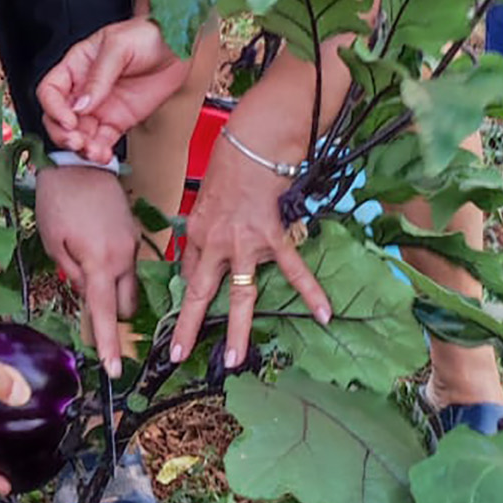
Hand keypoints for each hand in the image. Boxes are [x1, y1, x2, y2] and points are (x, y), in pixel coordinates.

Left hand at [35, 164, 139, 375]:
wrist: (80, 161)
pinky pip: (129, 265)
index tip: (115, 371)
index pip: (106, 314)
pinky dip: (116, 272)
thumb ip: (72, 273)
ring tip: (90, 278)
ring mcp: (133, 244)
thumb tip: (85, 293)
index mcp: (101, 262)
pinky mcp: (134, 233)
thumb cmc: (58, 199)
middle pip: (125, 305)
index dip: (109, 344)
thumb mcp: (53, 242)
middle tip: (94, 319)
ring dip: (115, 293)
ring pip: (130, 286)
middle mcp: (124, 257)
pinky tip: (97, 257)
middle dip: (112, 317)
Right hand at [38, 18, 191, 164]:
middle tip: (76, 141)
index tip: (68, 120)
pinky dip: (99, 152)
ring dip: (81, 147)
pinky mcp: (118, 121)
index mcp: (76, 66)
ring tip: (92, 151)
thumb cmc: (146, 35)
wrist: (178, 47)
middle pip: (58, 118)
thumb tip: (81, 105)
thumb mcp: (118, 46)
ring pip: (79, 134)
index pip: (50, 91)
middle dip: (62, 134)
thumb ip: (98, 77)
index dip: (53, 108)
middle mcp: (83, 90)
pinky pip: (102, 142)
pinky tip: (102, 154)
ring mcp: (100, 108)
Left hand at [171, 90, 330, 371]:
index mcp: (198, 233)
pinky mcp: (273, 237)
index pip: (190, 272)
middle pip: (200, 292)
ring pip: (241, 294)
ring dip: (238, 329)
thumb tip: (206, 251)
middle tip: (179, 355)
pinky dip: (311, 292)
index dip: (186, 295)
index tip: (177, 319)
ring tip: (235, 359)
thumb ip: (205, 228)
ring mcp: (245, 244)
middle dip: (189, 326)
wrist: (254, 143)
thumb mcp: (205, 198)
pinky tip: (324, 313)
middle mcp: (217, 243)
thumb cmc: (230, 164)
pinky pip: (293, 270)